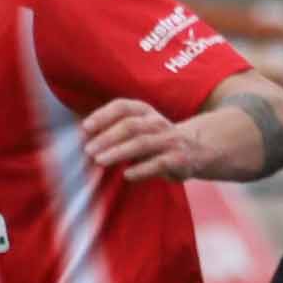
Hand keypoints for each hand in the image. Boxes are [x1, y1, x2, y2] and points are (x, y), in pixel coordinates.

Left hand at [82, 95, 245, 184]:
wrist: (199, 148)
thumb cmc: (158, 139)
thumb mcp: (141, 127)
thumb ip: (117, 130)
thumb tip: (84, 138)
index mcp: (146, 112)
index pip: (123, 107)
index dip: (103, 115)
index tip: (86, 127)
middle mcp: (157, 123)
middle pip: (130, 125)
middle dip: (107, 137)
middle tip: (89, 150)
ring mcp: (170, 140)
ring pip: (142, 143)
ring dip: (119, 151)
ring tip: (100, 161)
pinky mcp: (179, 159)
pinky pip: (159, 163)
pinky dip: (142, 169)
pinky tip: (127, 175)